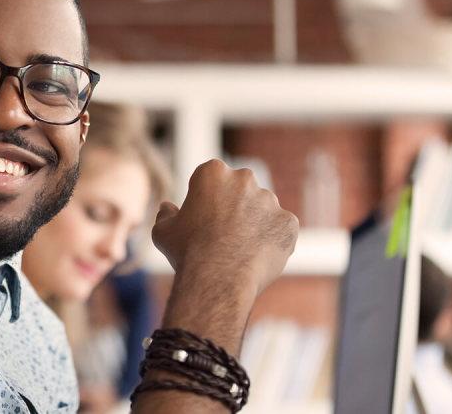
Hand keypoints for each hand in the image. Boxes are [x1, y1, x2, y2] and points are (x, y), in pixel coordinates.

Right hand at [152, 159, 297, 296]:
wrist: (218, 279)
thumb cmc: (186, 252)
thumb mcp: (163, 231)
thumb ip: (165, 215)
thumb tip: (166, 208)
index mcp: (212, 172)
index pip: (211, 178)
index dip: (205, 198)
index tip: (202, 217)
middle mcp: (244, 179)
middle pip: (240, 189)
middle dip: (233, 205)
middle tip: (222, 233)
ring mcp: (270, 200)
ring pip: (262, 209)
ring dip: (254, 222)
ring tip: (239, 250)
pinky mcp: (288, 222)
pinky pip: (280, 229)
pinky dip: (272, 240)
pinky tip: (256, 257)